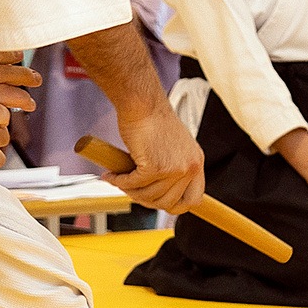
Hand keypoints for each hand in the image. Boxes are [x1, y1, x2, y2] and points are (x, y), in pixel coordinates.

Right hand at [0, 49, 40, 177]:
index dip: (3, 54)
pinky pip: (2, 112)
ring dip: (22, 98)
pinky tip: (1, 129)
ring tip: (29, 105)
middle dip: (21, 73)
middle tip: (35, 78)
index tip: (18, 55)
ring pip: (5, 92)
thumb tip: (4, 82)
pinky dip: (5, 122)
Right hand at [107, 101, 205, 215]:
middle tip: (131, 190)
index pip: (194, 199)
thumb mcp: (172, 146)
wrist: (142, 102)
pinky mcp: (154, 167)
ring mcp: (174, 169)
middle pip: (168, 203)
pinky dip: (119, 182)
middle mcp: (190, 167)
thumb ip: (171, 167)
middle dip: (146, 200)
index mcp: (196, 162)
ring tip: (118, 180)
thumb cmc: (152, 119)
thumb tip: (157, 192)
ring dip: (130, 191)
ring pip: (148, 196)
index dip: (175, 205)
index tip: (158, 202)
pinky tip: (110, 176)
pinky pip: (133, 185)